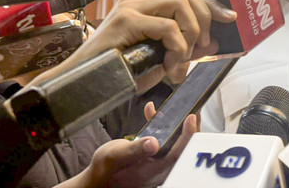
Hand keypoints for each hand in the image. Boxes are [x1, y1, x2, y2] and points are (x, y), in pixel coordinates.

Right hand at [28, 0, 235, 91]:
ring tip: (183, 59)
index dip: (211, 4)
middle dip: (205, 19)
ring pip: (180, 4)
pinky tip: (171, 65)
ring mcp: (129, 8)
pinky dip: (178, 47)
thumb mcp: (155, 59)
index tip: (230, 19)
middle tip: (203, 48)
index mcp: (144, 5)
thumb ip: (182, 48)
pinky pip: (167, 27)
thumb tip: (212, 44)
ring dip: (191, 34)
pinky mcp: (124, 21)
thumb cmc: (114, 74)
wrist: (76, 84)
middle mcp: (137, 0)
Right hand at [57, 104, 197, 187]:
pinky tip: (151, 113)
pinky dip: (162, 128)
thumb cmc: (104, 169)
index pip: (178, 153)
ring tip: (176, 108)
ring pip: (175, 145)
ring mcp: (158, 166)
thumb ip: (134, 150)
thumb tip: (154, 143)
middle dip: (188, 129)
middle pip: (183, 149)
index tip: (191, 117)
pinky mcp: (155, 161)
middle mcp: (160, 170)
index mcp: (152, 171)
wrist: (97, 180)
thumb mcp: (114, 156)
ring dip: (176, 126)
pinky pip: (165, 143)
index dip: (187, 135)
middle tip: (190, 110)